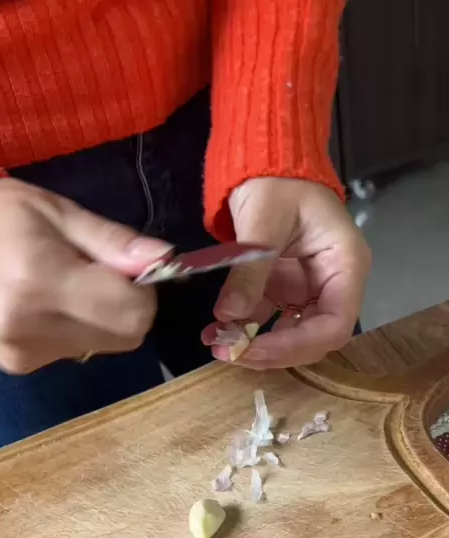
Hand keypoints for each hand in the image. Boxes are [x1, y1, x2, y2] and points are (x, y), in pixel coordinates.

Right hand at [0, 178, 171, 372]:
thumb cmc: (2, 216)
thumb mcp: (60, 212)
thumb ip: (114, 242)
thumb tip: (164, 259)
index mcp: (41, 279)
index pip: (132, 313)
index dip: (143, 292)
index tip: (128, 270)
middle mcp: (30, 326)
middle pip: (125, 337)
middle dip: (126, 307)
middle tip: (96, 275)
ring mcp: (22, 352)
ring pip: (103, 347)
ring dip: (100, 320)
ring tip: (65, 287)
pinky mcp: (18, 364)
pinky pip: (76, 352)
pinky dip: (76, 331)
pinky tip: (48, 306)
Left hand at [202, 178, 370, 368]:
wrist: (266, 162)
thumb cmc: (278, 181)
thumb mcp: (263, 221)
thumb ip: (249, 271)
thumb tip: (228, 317)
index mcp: (345, 265)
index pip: (334, 325)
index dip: (296, 346)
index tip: (254, 350)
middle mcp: (333, 284)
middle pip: (314, 338)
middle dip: (272, 351)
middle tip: (229, 353)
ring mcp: (308, 289)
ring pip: (290, 334)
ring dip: (255, 345)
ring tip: (217, 344)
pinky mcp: (285, 290)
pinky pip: (269, 319)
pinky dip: (244, 329)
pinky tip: (215, 331)